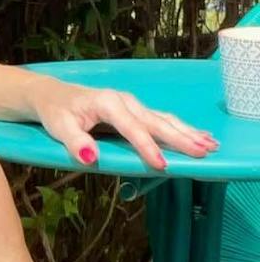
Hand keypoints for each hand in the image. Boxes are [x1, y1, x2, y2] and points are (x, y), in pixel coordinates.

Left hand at [29, 78, 219, 170]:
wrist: (51, 96)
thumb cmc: (56, 112)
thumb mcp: (58, 127)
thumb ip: (75, 142)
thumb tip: (90, 158)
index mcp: (108, 103)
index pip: (132, 128)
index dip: (147, 147)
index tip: (161, 165)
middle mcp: (125, 101)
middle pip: (156, 121)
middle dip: (180, 138)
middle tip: (202, 153)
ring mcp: (132, 105)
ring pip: (164, 119)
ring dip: (187, 132)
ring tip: (209, 145)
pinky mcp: (135, 111)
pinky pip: (161, 120)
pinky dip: (180, 128)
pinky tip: (197, 136)